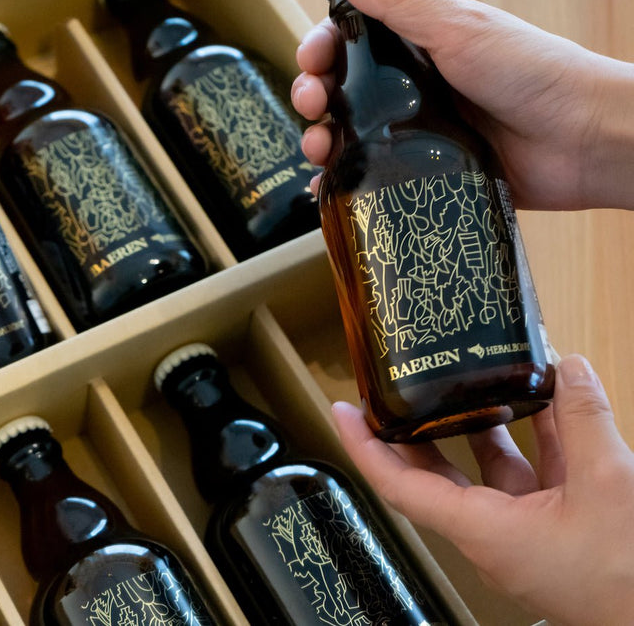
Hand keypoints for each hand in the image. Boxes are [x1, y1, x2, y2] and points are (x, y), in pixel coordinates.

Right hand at [293, 0, 633, 210]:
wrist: (584, 138)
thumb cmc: (531, 71)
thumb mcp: (456, 28)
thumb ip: (397, 1)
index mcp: (418, 44)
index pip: (350, 41)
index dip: (322, 49)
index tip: (311, 63)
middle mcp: (414, 87)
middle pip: (342, 89)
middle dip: (313, 95)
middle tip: (311, 106)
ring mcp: (419, 133)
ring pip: (351, 136)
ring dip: (322, 140)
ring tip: (319, 150)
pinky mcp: (427, 174)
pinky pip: (374, 179)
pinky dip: (344, 184)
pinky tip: (324, 190)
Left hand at [332, 355, 633, 624]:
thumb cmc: (629, 580)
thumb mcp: (607, 484)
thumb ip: (585, 421)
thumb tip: (570, 368)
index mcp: (482, 530)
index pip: (399, 486)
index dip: (365, 448)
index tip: (342, 413)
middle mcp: (493, 533)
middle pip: (437, 474)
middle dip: (415, 429)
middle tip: (398, 390)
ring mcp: (526, 532)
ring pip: (491, 470)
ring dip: (484, 425)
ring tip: (472, 379)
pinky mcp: (558, 530)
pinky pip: (536, 477)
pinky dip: (538, 440)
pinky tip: (549, 401)